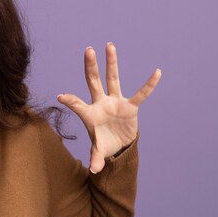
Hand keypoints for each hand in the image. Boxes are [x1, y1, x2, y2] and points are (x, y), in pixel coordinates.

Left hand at [56, 43, 161, 173]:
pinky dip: (149, 85)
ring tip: (109, 45)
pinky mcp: (130, 106)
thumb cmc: (104, 144)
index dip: (70, 101)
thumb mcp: (98, 151)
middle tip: (88, 50)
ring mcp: (115, 102)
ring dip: (112, 63)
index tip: (60, 97)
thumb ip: (96, 158)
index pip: (78, 105)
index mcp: (89, 114)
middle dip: (90, 67)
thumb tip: (94, 170)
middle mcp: (101, 103)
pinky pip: (141, 94)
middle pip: (93, 82)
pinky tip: (157, 73)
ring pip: (113, 79)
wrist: (118, 145)